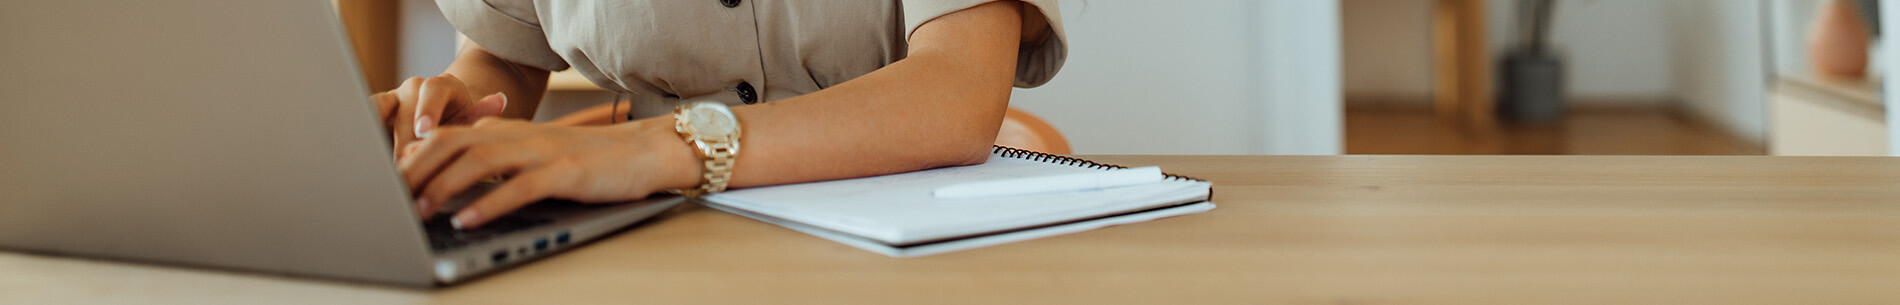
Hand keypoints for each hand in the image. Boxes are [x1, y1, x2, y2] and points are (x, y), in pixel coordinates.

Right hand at [369, 74, 508, 159]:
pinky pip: (361, 121)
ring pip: (375, 114)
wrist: (444, 120)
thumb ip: (482, 115)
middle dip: (405, 144)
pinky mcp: (371, 115)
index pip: (433, 91)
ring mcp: (390, 101)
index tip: (425, 132)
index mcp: (441, 86)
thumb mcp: (473, 122)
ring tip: (380, 169)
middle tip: (407, 170)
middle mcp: (412, 89)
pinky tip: (361, 163)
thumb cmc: (461, 124)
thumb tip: (499, 100)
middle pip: (404, 113)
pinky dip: (362, 142)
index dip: (428, 110)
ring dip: (377, 142)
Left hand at [398, 117, 695, 228]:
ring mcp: (543, 152)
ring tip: (421, 212)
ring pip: (479, 162)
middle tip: (392, 201)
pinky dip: (488, 203)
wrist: (646, 151)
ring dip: (443, 187)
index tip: (388, 183)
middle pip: (452, 143)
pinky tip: (468, 220)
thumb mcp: (534, 155)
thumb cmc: (590, 160)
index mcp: (507, 130)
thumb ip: (494, 159)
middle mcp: (520, 135)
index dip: (413, 157)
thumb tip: (445, 176)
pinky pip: (519, 187)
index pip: (447, 135)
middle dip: (416, 171)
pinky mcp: (566, 172)